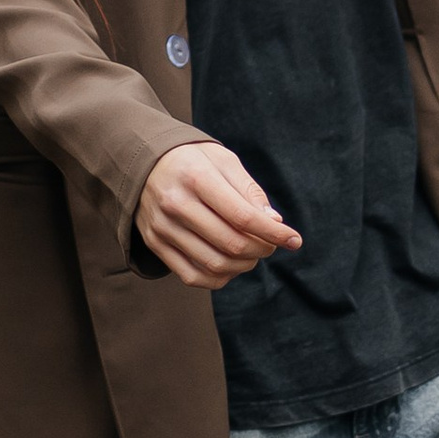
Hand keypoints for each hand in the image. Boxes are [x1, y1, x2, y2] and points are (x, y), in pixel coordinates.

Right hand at [137, 139, 301, 288]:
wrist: (143, 162)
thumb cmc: (193, 160)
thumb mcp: (223, 161)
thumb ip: (250, 191)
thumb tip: (275, 223)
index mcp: (196, 178)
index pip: (243, 217)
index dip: (274, 234)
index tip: (295, 240)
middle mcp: (176, 204)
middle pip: (232, 244)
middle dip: (262, 249)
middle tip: (271, 244)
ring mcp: (162, 228)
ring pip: (215, 265)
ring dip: (244, 266)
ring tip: (252, 253)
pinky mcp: (155, 244)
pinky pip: (193, 277)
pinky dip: (220, 277)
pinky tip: (230, 265)